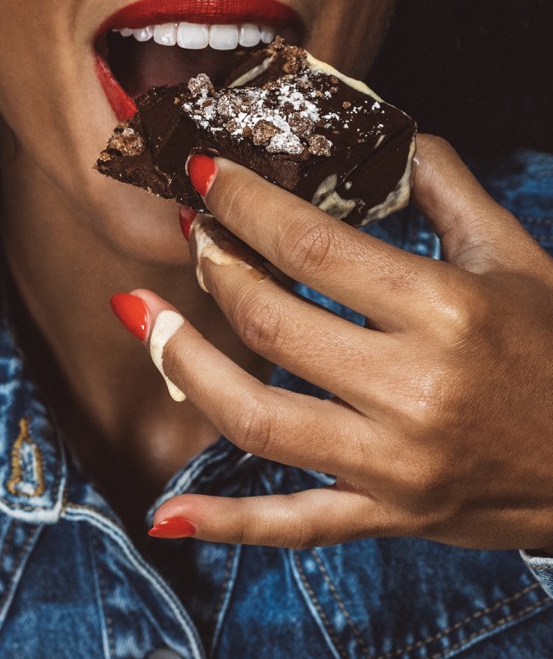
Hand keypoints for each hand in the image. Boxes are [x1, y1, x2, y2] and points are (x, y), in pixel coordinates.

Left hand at [118, 135, 552, 550]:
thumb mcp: (517, 256)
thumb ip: (447, 186)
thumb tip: (381, 133)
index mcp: (448, 311)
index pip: (313, 244)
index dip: (245, 203)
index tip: (206, 173)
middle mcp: (414, 389)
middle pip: (272, 320)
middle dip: (214, 266)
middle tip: (191, 233)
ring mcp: (395, 463)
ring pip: (257, 418)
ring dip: (185, 363)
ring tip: (143, 317)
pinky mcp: (389, 515)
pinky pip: (293, 525)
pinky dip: (225, 524)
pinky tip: (164, 515)